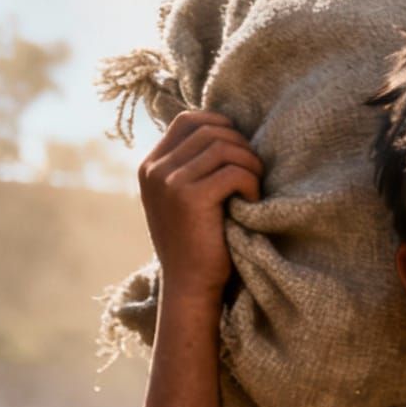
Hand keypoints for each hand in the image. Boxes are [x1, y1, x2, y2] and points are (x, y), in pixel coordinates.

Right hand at [139, 108, 262, 303]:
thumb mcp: (182, 200)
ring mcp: (170, 182)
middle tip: (253, 171)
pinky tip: (252, 200)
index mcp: (150, 167)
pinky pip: (232, 172)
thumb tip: (224, 131)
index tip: (239, 145)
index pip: (187, 120)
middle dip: (240, 145)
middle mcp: (155, 170)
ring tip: (255, 185)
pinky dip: (250, 182)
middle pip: (209, 130)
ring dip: (249, 162)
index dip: (219, 123)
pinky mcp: (190, 198)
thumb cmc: (196, 244)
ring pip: (223, 147)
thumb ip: (190, 167)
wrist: (189, 286)